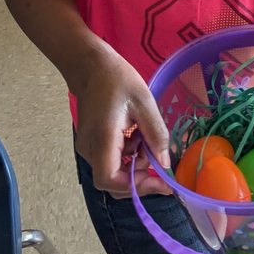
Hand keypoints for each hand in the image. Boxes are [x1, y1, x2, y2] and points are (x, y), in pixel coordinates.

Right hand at [73, 51, 171, 198]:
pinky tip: (137, 136)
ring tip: (147, 140)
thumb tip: (165, 164)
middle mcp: (90, 149)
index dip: (136, 187)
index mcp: (102, 139)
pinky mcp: (91, 143)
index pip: (110, 180)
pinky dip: (128, 156)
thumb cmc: (117, 80)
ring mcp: (88, 147)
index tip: (162, 183)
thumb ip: (156, 135)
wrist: (91, 66)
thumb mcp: (144, 103)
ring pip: (113, 171)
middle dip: (139, 178)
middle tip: (160, 163)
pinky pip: (110, 160)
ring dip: (135, 165)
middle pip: (112, 181)